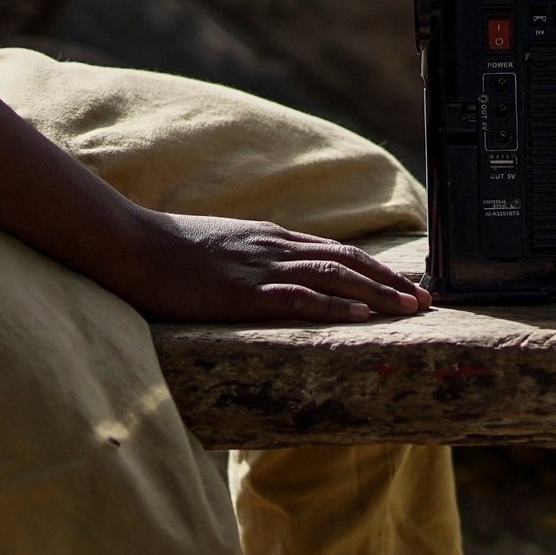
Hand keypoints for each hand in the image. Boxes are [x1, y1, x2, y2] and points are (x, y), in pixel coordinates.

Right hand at [107, 208, 428, 326]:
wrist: (129, 244)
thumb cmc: (163, 251)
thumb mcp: (217, 248)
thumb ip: (247, 259)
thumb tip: (264, 276)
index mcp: (268, 238)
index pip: (334, 250)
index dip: (373, 267)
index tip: (403, 281)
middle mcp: (274, 247)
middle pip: (347, 261)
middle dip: (390, 281)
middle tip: (426, 300)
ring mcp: (261, 268)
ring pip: (335, 277)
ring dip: (377, 293)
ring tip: (410, 309)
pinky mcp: (244, 293)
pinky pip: (300, 298)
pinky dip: (336, 306)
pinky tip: (362, 317)